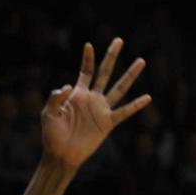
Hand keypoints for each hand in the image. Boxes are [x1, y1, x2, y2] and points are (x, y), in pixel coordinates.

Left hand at [41, 38, 150, 168]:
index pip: (86, 71)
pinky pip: (124, 112)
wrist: (61, 154)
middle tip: (119, 40)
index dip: (87, 59)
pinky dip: (136, 105)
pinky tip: (147, 97)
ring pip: (119, 88)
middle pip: (104, 72)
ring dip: (130, 75)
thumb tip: (68, 86)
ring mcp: (101, 110)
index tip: (88, 44)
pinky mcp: (107, 123)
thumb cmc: (51, 134)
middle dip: (111, 56)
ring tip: (141, 61)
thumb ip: (55, 98)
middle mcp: (92, 98)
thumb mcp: (48, 113)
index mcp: (77, 94)